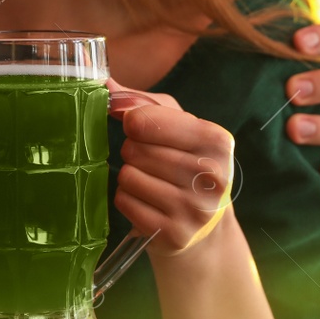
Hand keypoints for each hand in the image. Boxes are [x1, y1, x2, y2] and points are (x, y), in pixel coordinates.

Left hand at [106, 81, 235, 259]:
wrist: (207, 224)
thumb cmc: (187, 162)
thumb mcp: (179, 125)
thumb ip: (142, 101)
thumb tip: (103, 84)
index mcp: (216, 140)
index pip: (147, 119)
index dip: (133, 121)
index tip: (139, 127)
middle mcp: (210, 176)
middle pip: (135, 149)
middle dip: (133, 151)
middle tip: (150, 160)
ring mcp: (193, 209)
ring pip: (128, 176)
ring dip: (130, 176)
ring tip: (150, 181)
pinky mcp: (174, 234)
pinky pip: (125, 202)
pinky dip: (128, 199)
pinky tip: (147, 201)